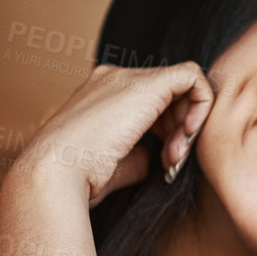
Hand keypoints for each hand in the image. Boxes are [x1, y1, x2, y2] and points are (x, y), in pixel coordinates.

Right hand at [11, 62, 214, 206]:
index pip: (150, 103)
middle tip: (172, 161)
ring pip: (183, 87)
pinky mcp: (147, 84)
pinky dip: (201, 105)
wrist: (55, 172)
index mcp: (102, 94)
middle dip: (180, 129)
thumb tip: (157, 157)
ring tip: (173, 158)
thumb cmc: (76, 177)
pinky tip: (187, 135)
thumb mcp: (113, 164)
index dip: (166, 131)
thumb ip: (139, 154)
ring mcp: (128, 78)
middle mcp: (114, 80)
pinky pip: (193, 77)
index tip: (164, 162)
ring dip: (188, 125)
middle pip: (169, 94)